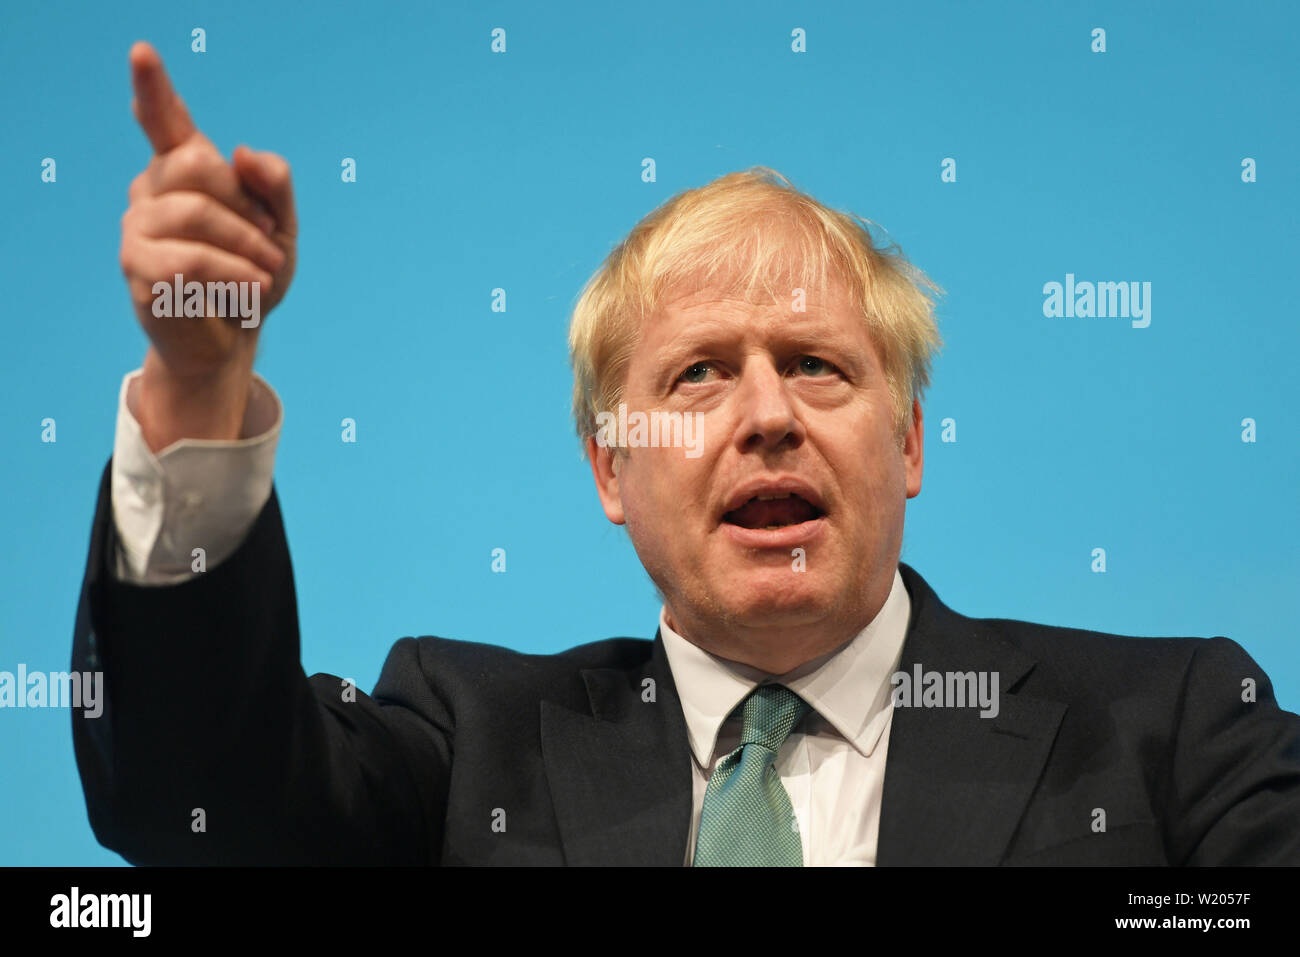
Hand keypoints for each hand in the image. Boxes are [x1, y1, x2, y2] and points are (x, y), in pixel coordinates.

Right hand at [118, 41, 297, 447]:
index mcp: (185, 171)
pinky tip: (254, 291)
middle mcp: (153, 190)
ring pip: (197, 214)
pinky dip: (234, 275)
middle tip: (269, 244)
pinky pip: (191, 260)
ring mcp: (138, 227)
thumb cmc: (255, 275)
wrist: (236, 339)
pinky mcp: (139, 268)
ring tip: (265, 276)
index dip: (154, 89)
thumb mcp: (283, 228)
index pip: (165, 121)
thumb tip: (241, 152)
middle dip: (246, 206)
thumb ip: (274, 184)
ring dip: (247, 248)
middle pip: (198, 165)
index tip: (144, 54)